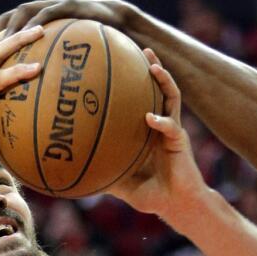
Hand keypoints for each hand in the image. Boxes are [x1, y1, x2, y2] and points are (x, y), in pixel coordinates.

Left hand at [0, 0, 135, 53]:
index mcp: (38, 20)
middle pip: (7, 17)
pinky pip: (46, 14)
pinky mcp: (66, 5)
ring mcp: (52, 5)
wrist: (120, 18)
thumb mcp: (72, 54)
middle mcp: (41, 9)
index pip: (7, 26)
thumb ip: (56, 66)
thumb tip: (46, 93)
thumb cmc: (97, 39)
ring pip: (23, 13)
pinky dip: (34, 25)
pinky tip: (26, 39)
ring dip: (8, 29)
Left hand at [106, 50, 207, 217]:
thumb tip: (76, 174)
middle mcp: (162, 125)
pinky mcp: (181, 142)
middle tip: (141, 49)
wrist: (178, 206)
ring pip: (172, 97)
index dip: (138, 81)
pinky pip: (170, 127)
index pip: (145, 98)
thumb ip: (105, 174)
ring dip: (164, 80)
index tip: (122, 63)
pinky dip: (160, 121)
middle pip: (161, 89)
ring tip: (153, 66)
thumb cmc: (153, 195)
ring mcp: (173, 131)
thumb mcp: (122, 184)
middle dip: (154, 67)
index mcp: (150, 131)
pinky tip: (149, 117)